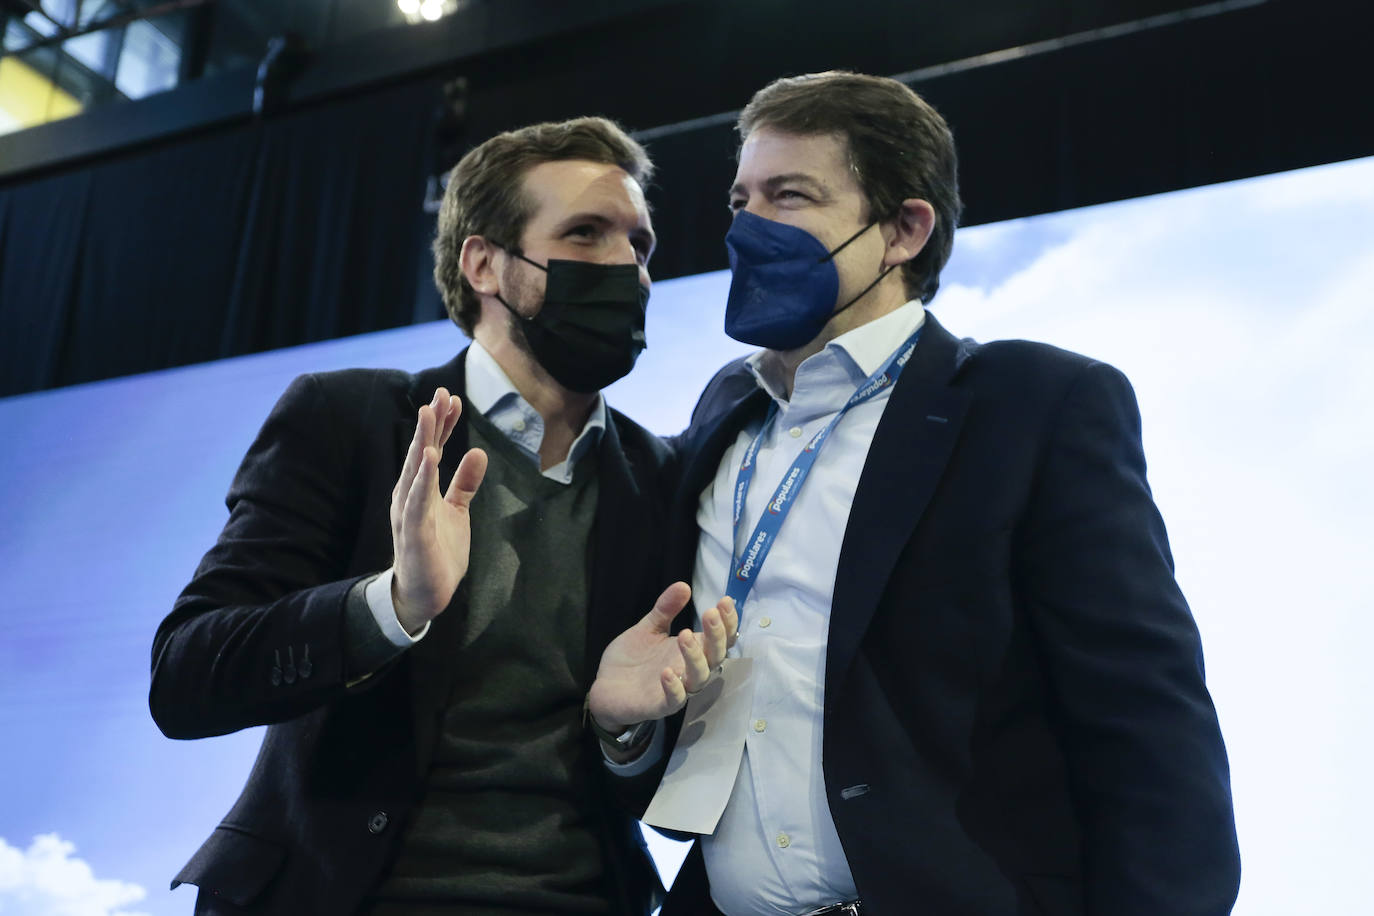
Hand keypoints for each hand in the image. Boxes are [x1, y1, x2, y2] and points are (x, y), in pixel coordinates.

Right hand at [390, 388, 487, 633]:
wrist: (426, 593)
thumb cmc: (438, 549)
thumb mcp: (457, 510)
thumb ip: (464, 482)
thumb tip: (477, 452)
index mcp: (421, 488)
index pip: (431, 448)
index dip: (442, 424)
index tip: (453, 398)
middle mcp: (410, 494)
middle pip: (421, 452)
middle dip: (430, 422)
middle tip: (440, 393)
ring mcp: (409, 512)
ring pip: (415, 470)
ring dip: (423, 441)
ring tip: (429, 414)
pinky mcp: (413, 532)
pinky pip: (417, 501)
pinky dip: (423, 478)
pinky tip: (431, 458)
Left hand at [587, 583, 738, 730]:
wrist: (606, 686)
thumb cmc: (633, 659)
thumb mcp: (648, 628)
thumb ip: (665, 609)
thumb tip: (683, 585)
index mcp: (692, 650)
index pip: (720, 638)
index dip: (727, 622)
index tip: (724, 601)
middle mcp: (690, 670)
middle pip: (716, 656)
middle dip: (717, 635)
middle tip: (711, 613)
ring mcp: (678, 689)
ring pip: (699, 677)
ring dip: (695, 657)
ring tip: (685, 634)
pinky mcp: (660, 706)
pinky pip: (674, 700)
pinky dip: (674, 687)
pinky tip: (666, 672)